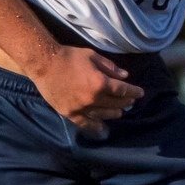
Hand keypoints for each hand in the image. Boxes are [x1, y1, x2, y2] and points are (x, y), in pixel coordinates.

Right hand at [29, 46, 145, 136]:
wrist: (44, 64)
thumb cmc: (69, 57)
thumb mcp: (92, 56)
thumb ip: (110, 67)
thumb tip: (125, 75)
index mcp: (100, 83)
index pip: (123, 90)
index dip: (134, 91)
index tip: (140, 93)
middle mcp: (93, 99)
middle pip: (115, 104)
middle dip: (126, 101)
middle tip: (130, 100)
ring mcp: (81, 108)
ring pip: (104, 115)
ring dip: (114, 113)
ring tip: (119, 111)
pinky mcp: (70, 114)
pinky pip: (85, 124)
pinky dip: (95, 126)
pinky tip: (102, 128)